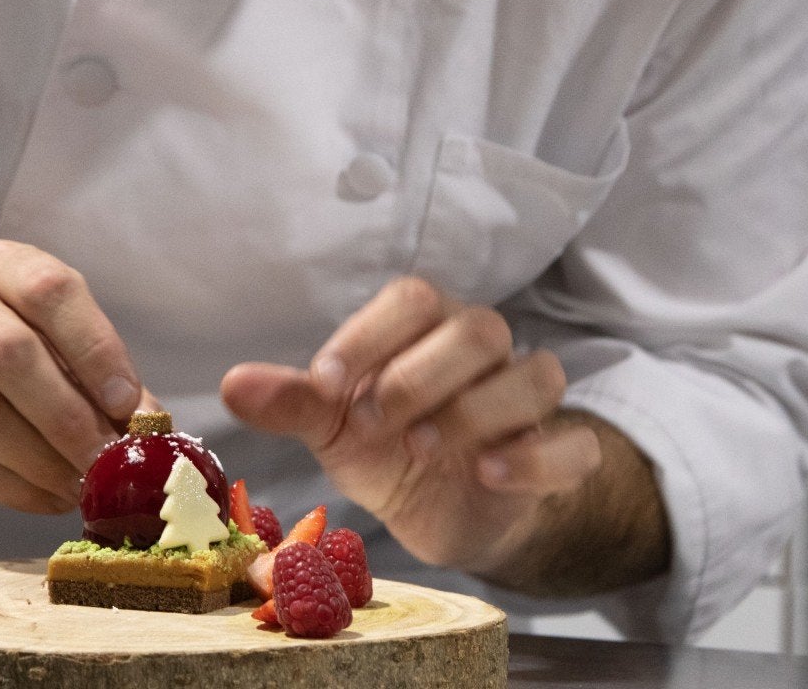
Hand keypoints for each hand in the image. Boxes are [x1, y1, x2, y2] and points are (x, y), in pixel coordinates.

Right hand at [0, 240, 154, 512]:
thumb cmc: (9, 357)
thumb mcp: (57, 343)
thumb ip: (102, 377)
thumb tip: (150, 425)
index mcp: (0, 265)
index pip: (49, 290)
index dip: (94, 348)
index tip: (128, 404)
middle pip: (8, 351)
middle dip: (67, 415)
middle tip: (106, 460)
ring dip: (37, 458)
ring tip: (79, 487)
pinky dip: (7, 487)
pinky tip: (44, 499)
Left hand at [220, 277, 602, 573]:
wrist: (442, 509)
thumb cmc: (386, 444)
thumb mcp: (333, 426)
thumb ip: (294, 402)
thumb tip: (231, 385)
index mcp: (426, 328)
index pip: (413, 299)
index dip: (369, 337)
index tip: (325, 388)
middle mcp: (483, 353)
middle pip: (479, 329)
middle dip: (422, 375)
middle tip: (373, 423)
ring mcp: (525, 404)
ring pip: (536, 375)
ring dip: (478, 409)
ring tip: (424, 447)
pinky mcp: (555, 456)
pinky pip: (576, 446)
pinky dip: (539, 456)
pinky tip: (491, 474)